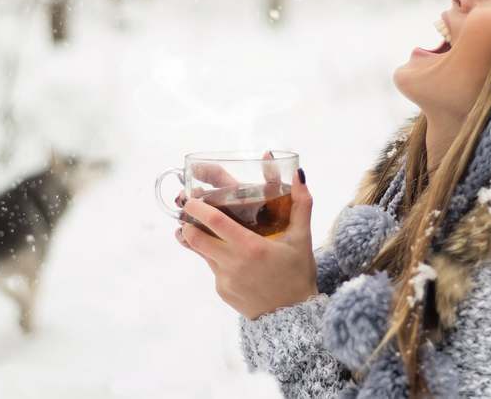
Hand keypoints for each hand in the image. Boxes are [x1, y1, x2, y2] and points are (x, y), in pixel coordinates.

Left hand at [174, 165, 317, 320]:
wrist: (293, 317)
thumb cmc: (298, 274)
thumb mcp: (302, 238)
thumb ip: (301, 204)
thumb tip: (300, 174)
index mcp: (251, 247)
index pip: (215, 222)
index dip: (198, 209)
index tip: (191, 199)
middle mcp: (233, 263)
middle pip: (196, 238)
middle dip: (188, 223)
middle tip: (188, 212)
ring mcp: (225, 279)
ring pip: (202, 253)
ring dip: (199, 239)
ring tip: (198, 228)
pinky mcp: (222, 291)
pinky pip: (213, 269)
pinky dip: (215, 258)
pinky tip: (228, 255)